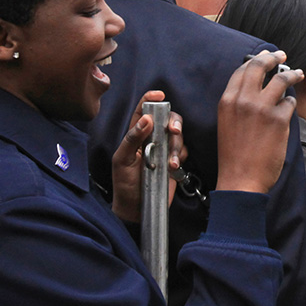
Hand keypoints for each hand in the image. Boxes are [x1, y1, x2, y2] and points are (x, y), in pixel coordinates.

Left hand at [111, 90, 185, 223]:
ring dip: (177, 145)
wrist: (135, 210)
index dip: (150, 99)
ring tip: (170, 162)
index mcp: (136, 135)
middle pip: (167, 120)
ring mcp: (164, 151)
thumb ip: (132, 138)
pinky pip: (183, 152)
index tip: (159, 94)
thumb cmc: (124, 184)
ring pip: (178, 136)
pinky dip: (181, 157)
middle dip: (174, 122)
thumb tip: (146, 119)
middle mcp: (152, 140)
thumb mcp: (122, 160)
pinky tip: (173, 168)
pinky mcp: (174, 164)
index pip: (143, 111)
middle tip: (173, 130)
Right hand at [216, 51, 302, 193]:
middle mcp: (243, 100)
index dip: (256, 60)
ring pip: (281, 80)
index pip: (242, 70)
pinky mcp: (279, 120)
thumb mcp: (228, 122)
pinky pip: (290, 102)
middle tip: (282, 55)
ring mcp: (262, 108)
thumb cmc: (234, 154)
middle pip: (260, 66)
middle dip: (273, 57)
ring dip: (292, 75)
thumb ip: (239, 103)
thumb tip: (258, 86)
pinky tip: (290, 108)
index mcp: (227, 100)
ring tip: (298, 74)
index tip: (265, 56)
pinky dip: (291, 103)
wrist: (241, 179)